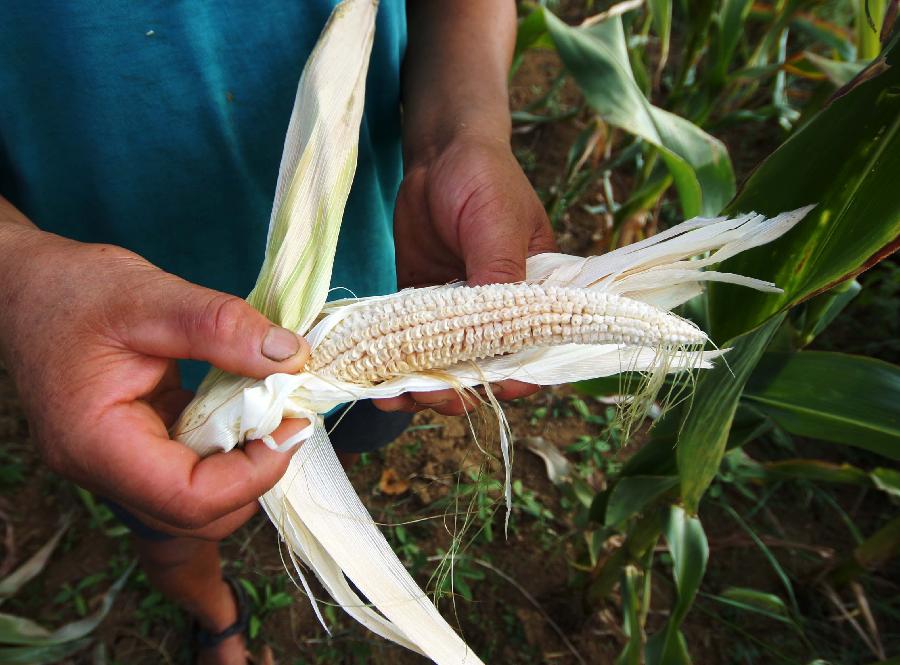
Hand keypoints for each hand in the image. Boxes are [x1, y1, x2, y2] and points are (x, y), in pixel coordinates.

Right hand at [0, 227, 310, 539]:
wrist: (28, 288)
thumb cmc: (72, 290)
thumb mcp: (149, 295)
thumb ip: (220, 327)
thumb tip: (291, 358)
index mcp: (95, 443)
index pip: (187, 499)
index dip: (253, 474)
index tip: (292, 424)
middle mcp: (102, 468)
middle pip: (196, 514)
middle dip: (253, 474)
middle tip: (288, 415)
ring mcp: (117, 463)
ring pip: (197, 498)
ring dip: (243, 461)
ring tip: (270, 405)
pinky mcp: (134, 446)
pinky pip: (190, 467)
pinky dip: (227, 443)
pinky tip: (244, 402)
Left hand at [377, 133, 556, 415]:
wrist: (438, 153)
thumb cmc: (484, 179)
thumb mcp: (497, 225)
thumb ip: (499, 276)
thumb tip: (498, 334)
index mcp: (537, 296)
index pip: (531, 352)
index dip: (509, 379)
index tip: (479, 389)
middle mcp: (501, 313)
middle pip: (484, 370)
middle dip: (455, 390)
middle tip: (422, 395)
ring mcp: (460, 313)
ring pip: (446, 366)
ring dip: (422, 386)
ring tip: (392, 395)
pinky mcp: (424, 306)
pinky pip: (412, 346)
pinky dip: (396, 365)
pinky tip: (376, 379)